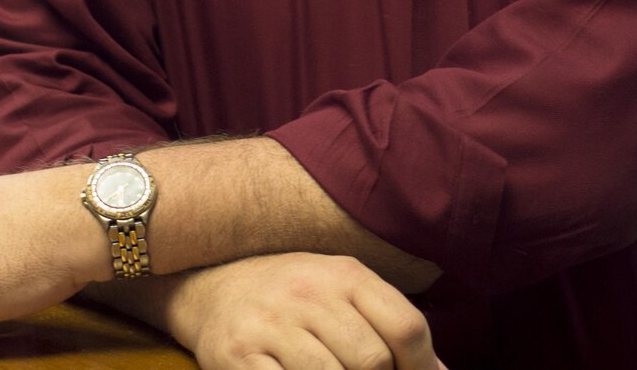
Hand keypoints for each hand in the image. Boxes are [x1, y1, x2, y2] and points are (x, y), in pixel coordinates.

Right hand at [165, 253, 444, 369]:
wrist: (213, 286)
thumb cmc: (294, 297)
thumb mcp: (343, 290)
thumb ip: (390, 323)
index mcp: (343, 274)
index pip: (405, 326)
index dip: (423, 367)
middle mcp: (307, 294)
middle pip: (372, 360)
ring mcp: (270, 325)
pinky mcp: (237, 355)